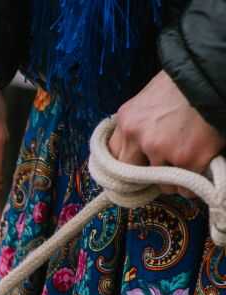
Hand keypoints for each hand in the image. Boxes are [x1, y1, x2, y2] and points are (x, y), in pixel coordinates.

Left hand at [110, 71, 225, 193]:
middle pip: (130, 175)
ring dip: (172, 178)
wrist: (213, 74)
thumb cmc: (185, 86)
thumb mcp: (150, 99)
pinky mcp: (188, 158)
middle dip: (145, 176)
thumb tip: (137, 151)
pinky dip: (191, 184)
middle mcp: (138, 136)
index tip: (135, 169)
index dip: (126, 165)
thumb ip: (140, 124)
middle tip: (161, 171)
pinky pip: (184, 188)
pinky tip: (198, 169)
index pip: (113, 156)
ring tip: (186, 161)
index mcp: (127, 120)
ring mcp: (163, 148)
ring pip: (159, 183)